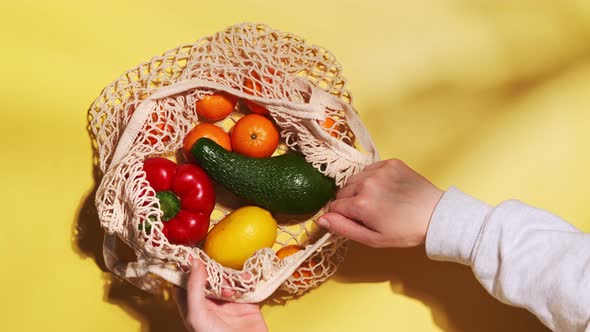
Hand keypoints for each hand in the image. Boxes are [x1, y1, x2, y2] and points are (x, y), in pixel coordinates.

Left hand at [173, 259, 267, 331]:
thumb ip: (194, 287)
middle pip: (208, 276)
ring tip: (233, 289)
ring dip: (231, 277)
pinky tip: (246, 282)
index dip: (187, 267)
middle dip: (214, 272)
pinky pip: (245, 284)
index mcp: (193, 306)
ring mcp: (228, 302)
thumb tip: (193, 262)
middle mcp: (210, 302)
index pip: (185, 281)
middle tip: (218, 273)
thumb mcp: (197, 314)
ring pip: (227, 278)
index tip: (192, 254)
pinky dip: (247, 280)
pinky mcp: (246, 302)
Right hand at [319, 159, 442, 247]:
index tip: (356, 221)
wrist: (435, 215)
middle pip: (342, 191)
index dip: (342, 216)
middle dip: (350, 202)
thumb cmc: (404, 232)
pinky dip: (372, 178)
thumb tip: (321, 219)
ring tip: (377, 200)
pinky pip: (369, 169)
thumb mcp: (373, 239)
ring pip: (354, 179)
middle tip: (369, 213)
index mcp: (361, 204)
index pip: (335, 206)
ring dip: (359, 189)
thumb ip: (344, 228)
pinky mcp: (390, 162)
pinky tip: (386, 189)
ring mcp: (379, 170)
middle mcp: (367, 183)